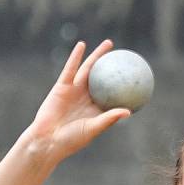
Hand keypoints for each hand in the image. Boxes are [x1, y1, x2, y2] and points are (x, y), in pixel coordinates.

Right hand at [26, 40, 130, 163]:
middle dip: (113, 67)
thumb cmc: (72, 139)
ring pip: (88, 69)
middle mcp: (86, 98)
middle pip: (103, 78)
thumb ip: (109, 118)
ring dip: (97, 56)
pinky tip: (82, 45)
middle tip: (125, 55)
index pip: (112, 95)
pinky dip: (75, 56)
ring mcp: (74, 91)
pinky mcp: (62, 86)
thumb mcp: (94, 128)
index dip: (122, 86)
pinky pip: (70, 68)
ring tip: (108, 44)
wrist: (49, 139)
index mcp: (96, 110)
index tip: (134, 78)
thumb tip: (129, 111)